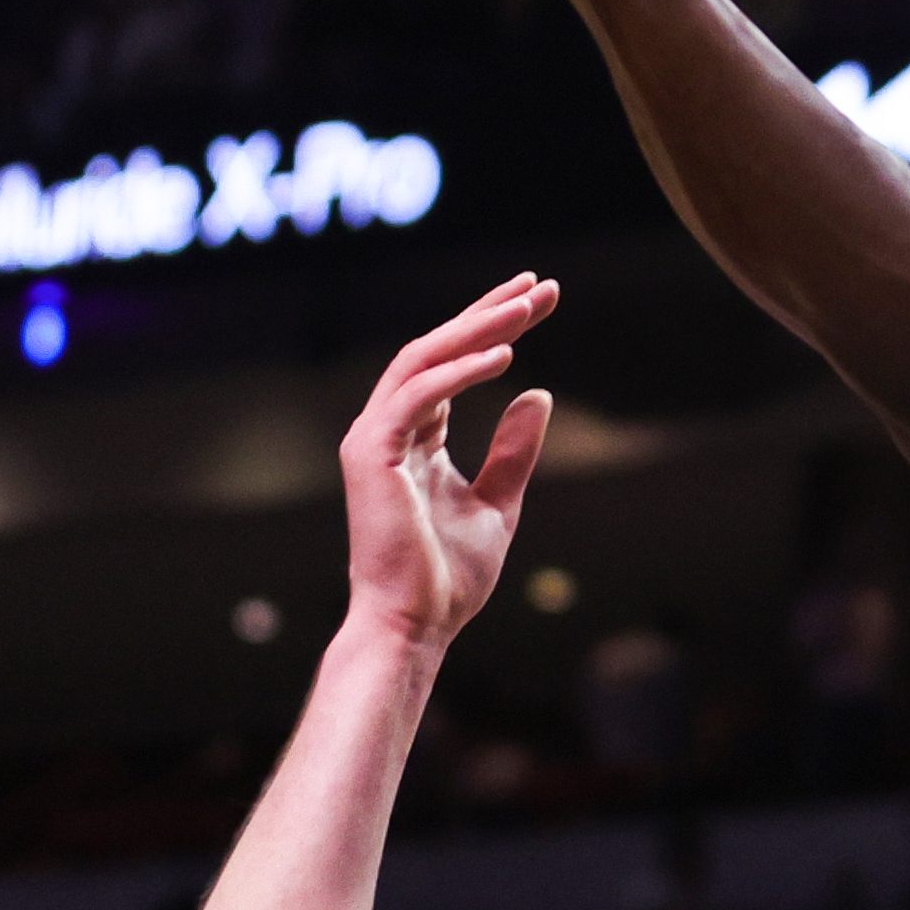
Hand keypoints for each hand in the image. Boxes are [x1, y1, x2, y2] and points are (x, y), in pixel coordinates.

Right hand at [339, 276, 560, 649]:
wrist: (416, 623)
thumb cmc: (449, 576)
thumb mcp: (499, 503)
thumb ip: (514, 450)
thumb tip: (538, 393)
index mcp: (414, 438)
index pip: (453, 364)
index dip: (493, 327)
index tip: (539, 300)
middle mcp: (388, 429)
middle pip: (437, 350)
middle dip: (488, 312)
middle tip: (539, 285)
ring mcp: (373, 439)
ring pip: (423, 360)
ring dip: (476, 329)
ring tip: (526, 306)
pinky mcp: (371, 455)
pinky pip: (417, 396)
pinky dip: (459, 372)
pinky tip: (505, 356)